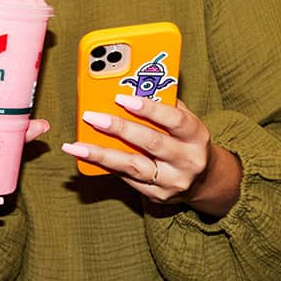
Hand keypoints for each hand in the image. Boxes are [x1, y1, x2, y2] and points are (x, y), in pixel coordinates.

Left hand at [61, 96, 240, 217]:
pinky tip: (85, 156)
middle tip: (91, 116)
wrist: (203, 179)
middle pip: (150, 143)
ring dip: (101, 154)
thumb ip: (163, 104)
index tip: (122, 98)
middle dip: (118, 128)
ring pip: (133, 166)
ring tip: (76, 145)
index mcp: (196, 135)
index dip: (148, 108)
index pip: (173, 119)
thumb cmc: (185, 139)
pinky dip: (105, 166)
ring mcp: (172, 181)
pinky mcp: (156, 195)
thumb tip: (130, 85)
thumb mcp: (184, 120)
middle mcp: (187, 160)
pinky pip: (126, 179)